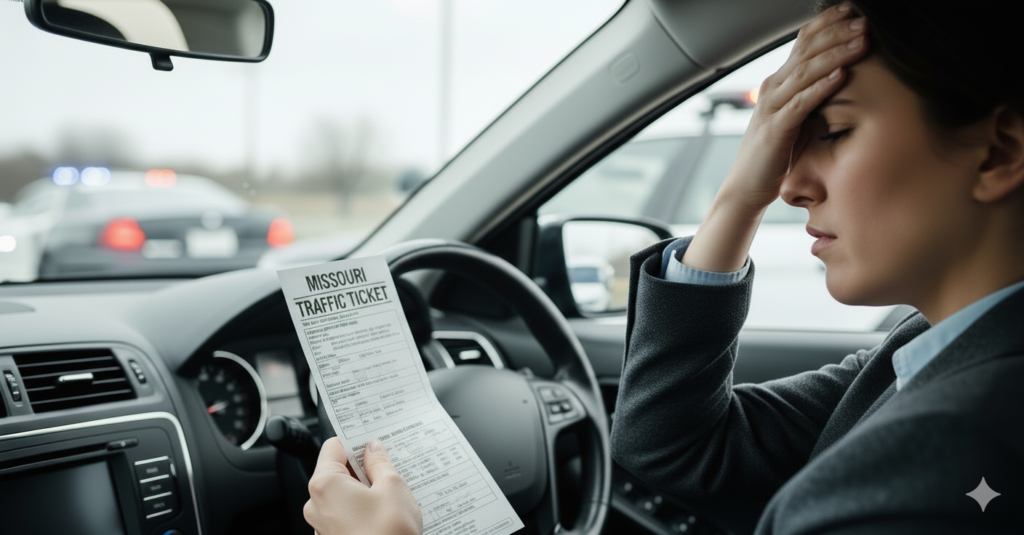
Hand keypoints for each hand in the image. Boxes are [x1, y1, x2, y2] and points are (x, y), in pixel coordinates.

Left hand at [304, 438, 422, 534]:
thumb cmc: (389, 534)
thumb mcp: (392, 487)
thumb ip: (380, 462)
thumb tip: (373, 449)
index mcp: (325, 484)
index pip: (333, 446)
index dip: (355, 442)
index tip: (373, 446)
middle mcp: (316, 505)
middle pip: (336, 471)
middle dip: (361, 470)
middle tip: (386, 474)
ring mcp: (322, 526)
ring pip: (341, 494)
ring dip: (363, 491)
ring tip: (387, 498)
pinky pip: (344, 514)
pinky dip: (360, 510)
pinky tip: (382, 516)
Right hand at [682, 2, 868, 272]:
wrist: (747, 186)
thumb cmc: (774, 155)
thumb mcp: (795, 118)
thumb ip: (811, 96)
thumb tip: (841, 76)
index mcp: (779, 83)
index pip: (803, 42)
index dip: (827, 23)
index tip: (852, 11)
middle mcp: (773, 89)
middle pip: (806, 50)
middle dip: (838, 34)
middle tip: (865, 22)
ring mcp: (772, 108)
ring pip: (805, 72)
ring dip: (835, 55)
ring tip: (861, 42)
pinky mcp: (775, 130)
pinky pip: (800, 104)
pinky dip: (821, 88)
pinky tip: (840, 76)